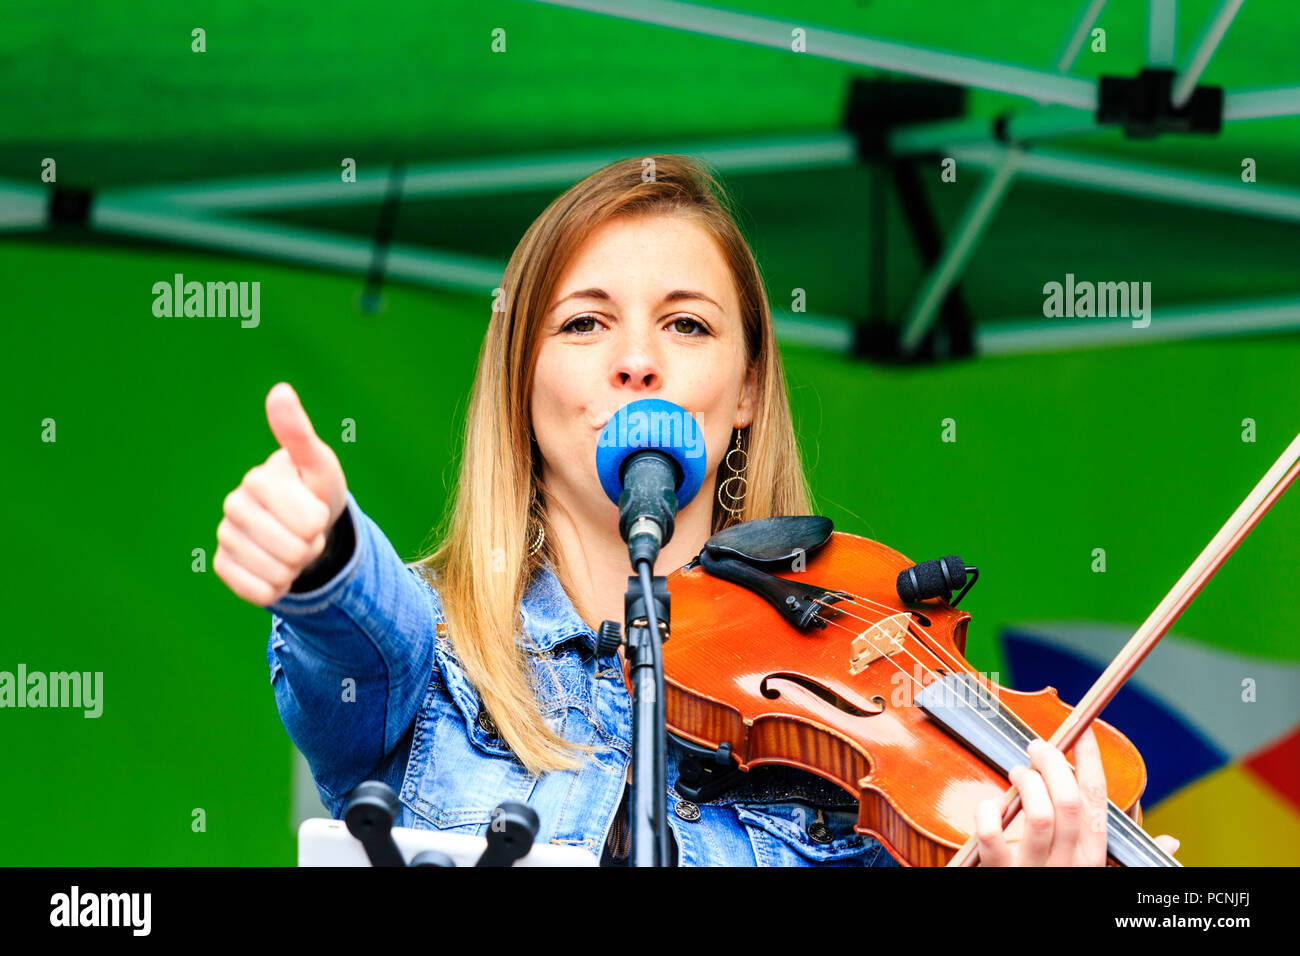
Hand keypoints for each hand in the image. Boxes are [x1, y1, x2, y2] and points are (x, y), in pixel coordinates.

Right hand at [215, 382, 348, 606]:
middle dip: (311, 546)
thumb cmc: (315, 489)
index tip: (315, 508)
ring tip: (292, 544)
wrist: (305, 523)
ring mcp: (226, 536)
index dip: (322, 522)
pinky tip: (275, 566)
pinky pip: (259, 592)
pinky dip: (277, 587)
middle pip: (294, 551)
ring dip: (296, 567)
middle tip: (305, 530)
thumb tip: (280, 390)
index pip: (311, 523)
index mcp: (259, 480)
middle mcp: (234, 506)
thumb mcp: (318, 464)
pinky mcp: (223, 565)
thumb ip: (298, 433)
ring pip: (278, 574)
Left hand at [974, 726, 1180, 865]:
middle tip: (1038, 747)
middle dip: (1053, 764)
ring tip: (1017, 773)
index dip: (1090, 761)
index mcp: (1093, 856)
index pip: (1097, 800)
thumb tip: (1173, 841)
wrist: (1028, 938)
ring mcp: (1035, 870)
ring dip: (1025, 783)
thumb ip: (1130, 857)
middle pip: (1069, 802)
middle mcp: (1070, 863)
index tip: (1083, 732)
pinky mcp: (1001, 875)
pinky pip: (992, 838)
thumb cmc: (1061, 884)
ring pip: (1039, 814)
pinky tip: (990, 805)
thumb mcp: (1098, 873)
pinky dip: (988, 813)